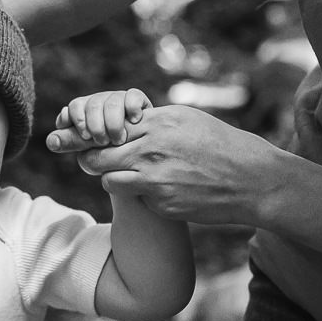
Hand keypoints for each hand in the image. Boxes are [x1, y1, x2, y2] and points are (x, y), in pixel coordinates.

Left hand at [46, 88, 152, 152]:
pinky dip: (132, 107)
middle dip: (95, 124)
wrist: (141, 151)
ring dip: (113, 121)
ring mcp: (120, 100)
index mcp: (85, 111)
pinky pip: (133, 95)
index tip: (85, 135)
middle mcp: (100, 102)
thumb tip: (51, 140)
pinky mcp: (140, 102)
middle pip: (92, 103)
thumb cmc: (112, 152)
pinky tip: (134, 120)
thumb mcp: (91, 147)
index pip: (75, 106)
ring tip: (118, 139)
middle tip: (102, 142)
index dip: (77, 119)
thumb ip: (72, 141)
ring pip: (112, 100)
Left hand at [51, 103, 294, 225]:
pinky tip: (160, 190)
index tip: (69, 136)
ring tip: (131, 176)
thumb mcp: (187, 120)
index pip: (104, 127)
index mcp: (157, 123)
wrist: (252, 179)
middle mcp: (152, 149)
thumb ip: (153, 120)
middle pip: (96, 157)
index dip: (83, 134)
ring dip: (113, 179)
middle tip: (92, 161)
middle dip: (89, 160)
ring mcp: (155, 178)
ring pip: (109, 180)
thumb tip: (124, 117)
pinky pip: (136, 199)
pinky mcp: (162, 203)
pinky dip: (140, 196)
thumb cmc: (221, 145)